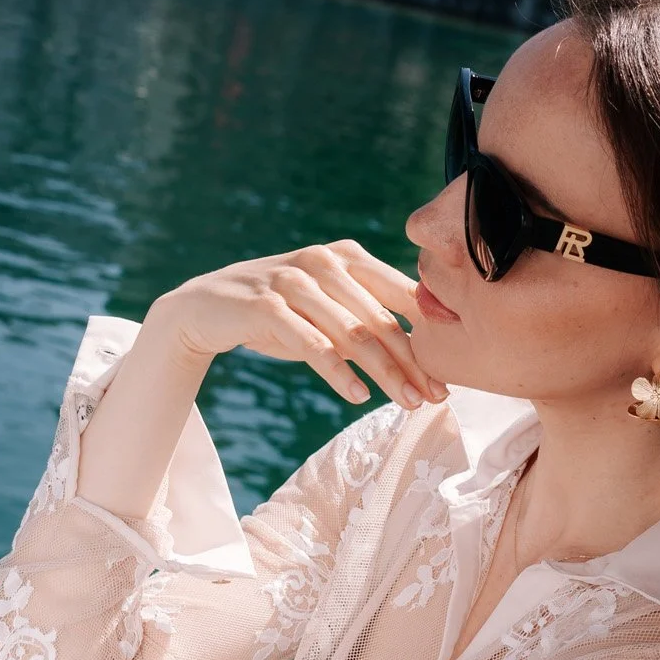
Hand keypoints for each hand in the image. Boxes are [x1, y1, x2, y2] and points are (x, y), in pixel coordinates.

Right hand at [148, 241, 448, 410]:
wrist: (204, 308)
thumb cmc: (280, 311)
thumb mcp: (328, 308)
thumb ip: (369, 316)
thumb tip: (428, 347)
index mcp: (348, 257)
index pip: (400, 295)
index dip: (431, 333)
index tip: (454, 369)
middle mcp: (323, 262)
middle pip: (381, 318)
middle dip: (414, 361)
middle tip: (437, 396)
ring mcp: (292, 281)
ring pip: (352, 332)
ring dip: (385, 371)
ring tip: (408, 402)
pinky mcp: (265, 306)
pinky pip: (311, 343)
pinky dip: (337, 372)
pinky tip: (358, 396)